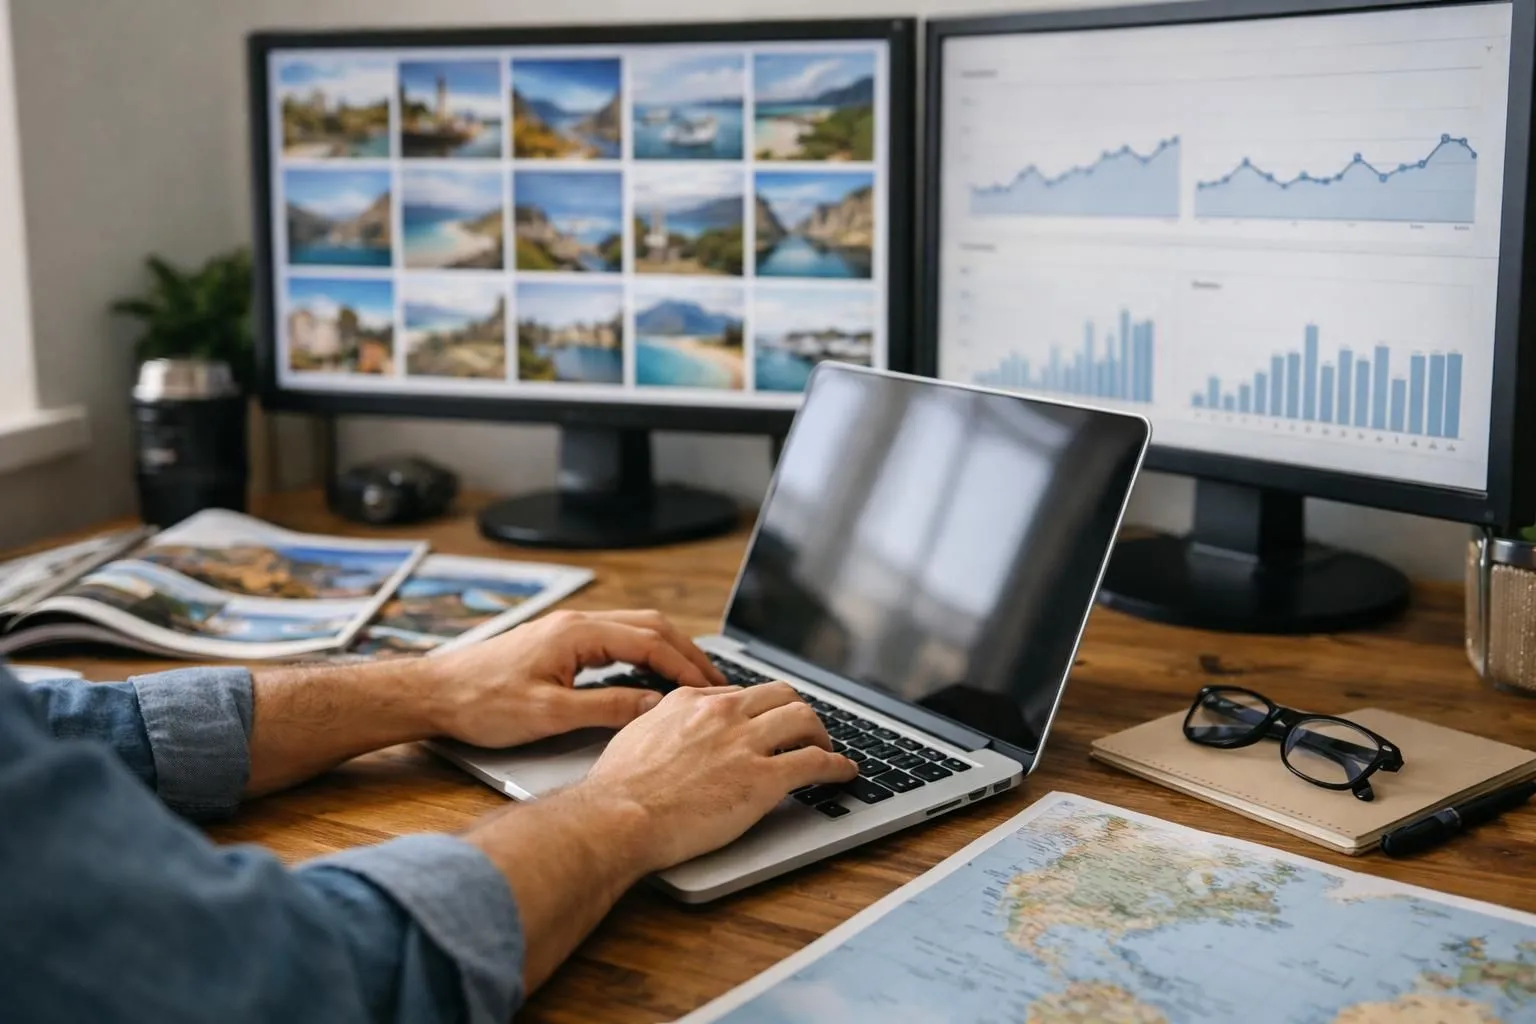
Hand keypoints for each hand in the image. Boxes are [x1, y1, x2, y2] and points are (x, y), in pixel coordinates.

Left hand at [423, 609, 726, 748]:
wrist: (434, 694)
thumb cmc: (482, 703)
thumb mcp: (549, 714)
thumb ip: (607, 708)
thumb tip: (654, 708)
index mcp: (578, 633)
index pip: (650, 641)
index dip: (685, 665)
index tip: (710, 687)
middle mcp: (576, 623)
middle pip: (649, 626)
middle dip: (686, 651)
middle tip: (714, 681)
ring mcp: (567, 631)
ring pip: (633, 629)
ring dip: (666, 649)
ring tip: (691, 678)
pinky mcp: (558, 643)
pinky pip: (614, 638)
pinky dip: (643, 653)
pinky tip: (649, 676)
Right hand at [581, 681, 857, 872]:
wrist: (619, 816)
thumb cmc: (618, 788)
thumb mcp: (636, 734)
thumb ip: (662, 722)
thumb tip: (669, 726)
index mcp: (692, 701)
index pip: (742, 694)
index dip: (761, 710)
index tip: (767, 722)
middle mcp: (723, 713)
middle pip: (781, 695)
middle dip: (797, 711)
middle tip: (804, 731)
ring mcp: (745, 743)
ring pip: (804, 719)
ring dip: (822, 734)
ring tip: (827, 749)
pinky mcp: (764, 778)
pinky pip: (815, 762)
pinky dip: (837, 765)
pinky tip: (844, 772)